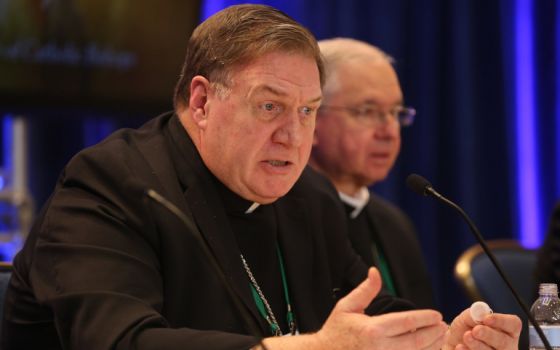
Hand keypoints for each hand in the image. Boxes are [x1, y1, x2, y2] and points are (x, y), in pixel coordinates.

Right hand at [314, 267, 447, 348]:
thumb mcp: (347, 306)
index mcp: (373, 330)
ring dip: (431, 347)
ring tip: (440, 338)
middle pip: (416, 341)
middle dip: (434, 333)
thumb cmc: (335, 331)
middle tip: (443, 326)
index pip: (407, 323)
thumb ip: (366, 290)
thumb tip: (375, 271)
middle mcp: (381, 348)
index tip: (437, 315)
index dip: (425, 318)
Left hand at [444, 308, 520, 349]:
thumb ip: (474, 314)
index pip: (513, 324)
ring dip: (477, 345)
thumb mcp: (467, 318)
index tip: (486, 318)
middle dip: (489, 335)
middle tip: (475, 330)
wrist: (453, 344)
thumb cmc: (465, 329)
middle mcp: (506, 345)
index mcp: (506, 330)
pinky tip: (460, 347)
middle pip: (504, 341)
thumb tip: (480, 312)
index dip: (501, 321)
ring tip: (466, 337)